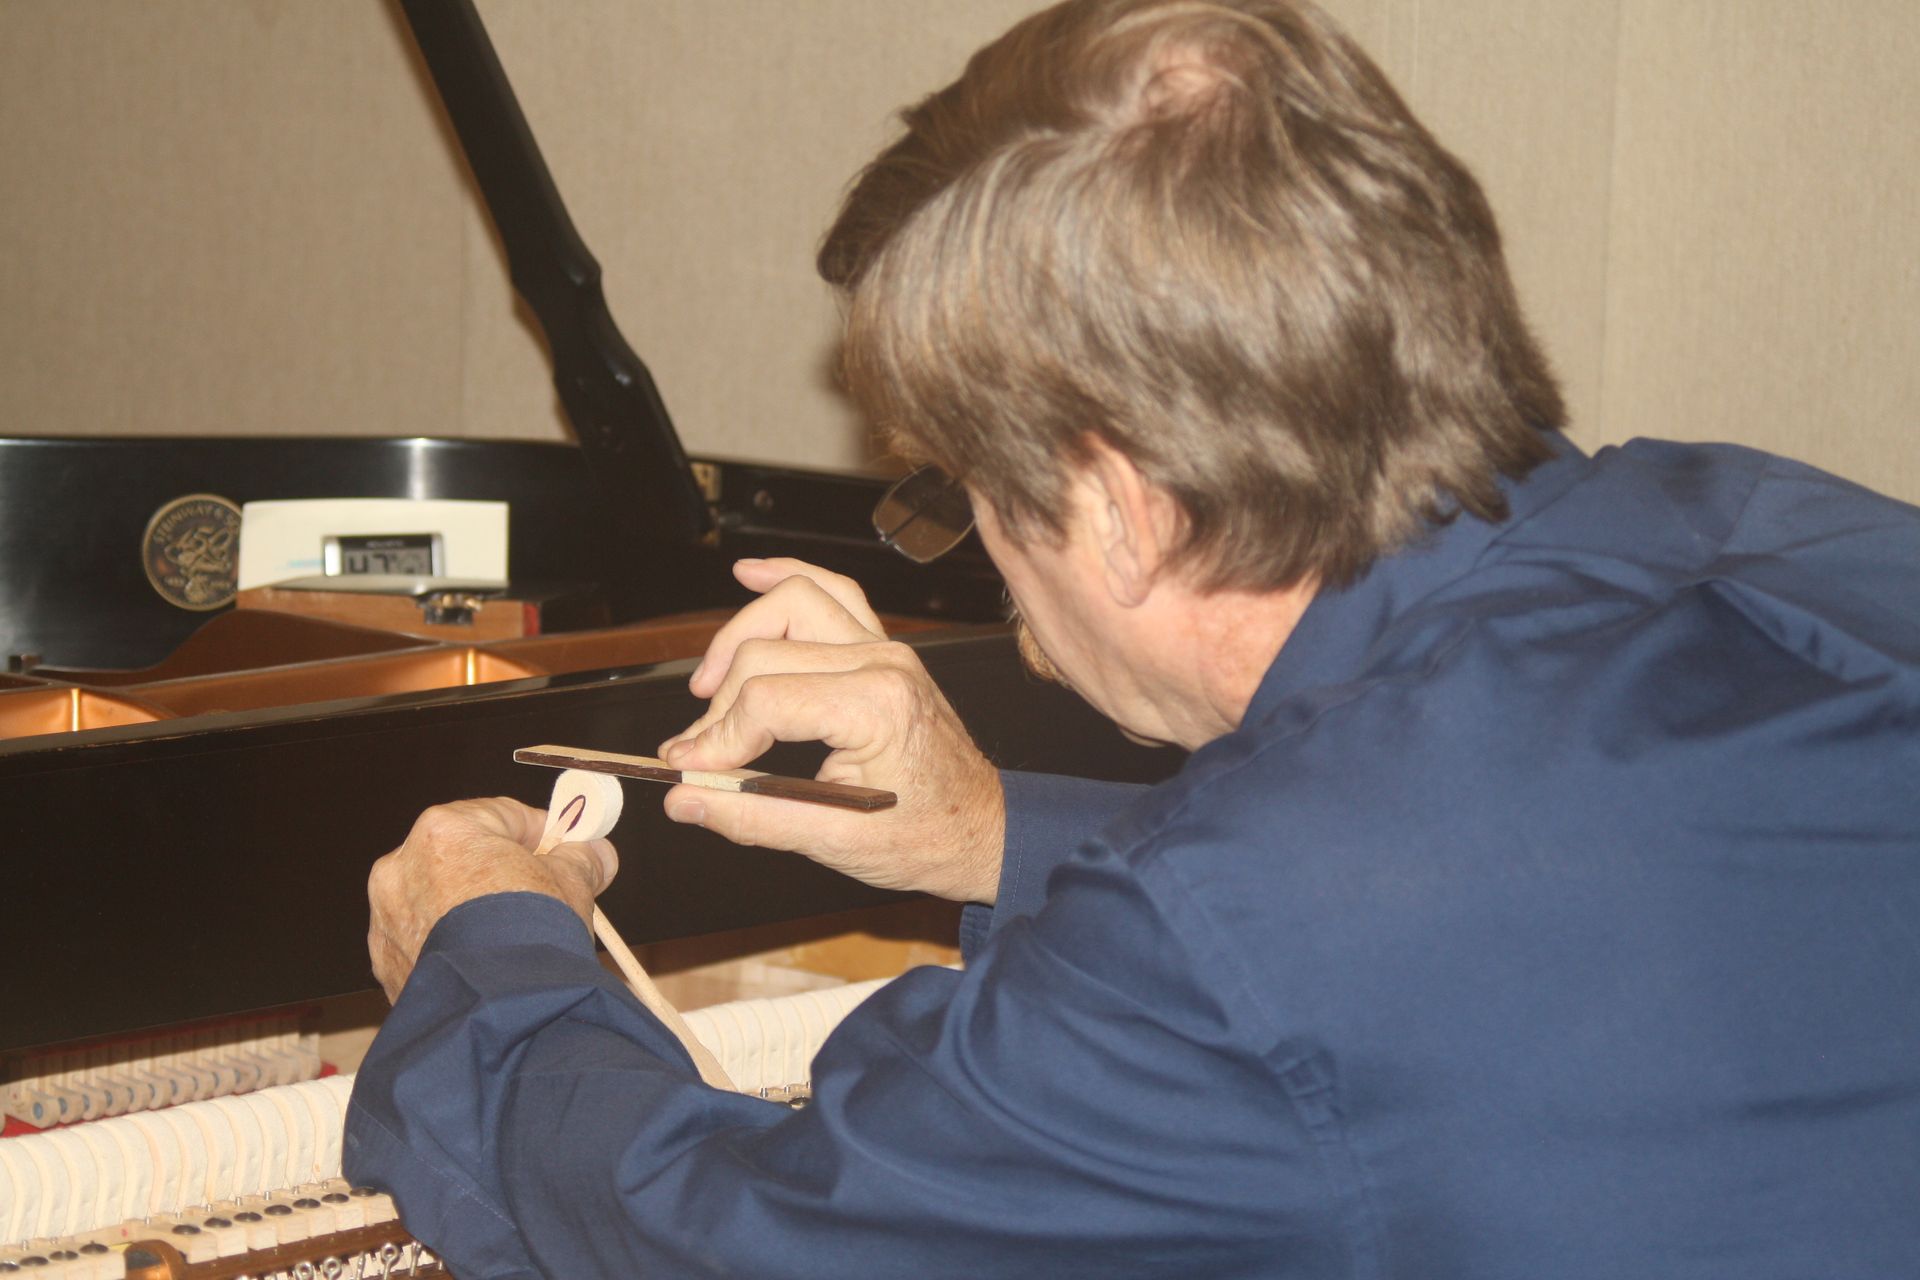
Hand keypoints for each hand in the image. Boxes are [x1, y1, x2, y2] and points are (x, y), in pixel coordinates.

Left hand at [366, 797, 616, 1001]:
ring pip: (438, 900)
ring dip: (470, 910)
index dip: (539, 833)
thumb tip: (595, 855)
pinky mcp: (386, 964)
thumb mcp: (572, 885)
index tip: (563, 848)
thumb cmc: (529, 935)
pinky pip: (423, 941)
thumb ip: (581, 860)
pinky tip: (484, 965)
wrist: (499, 1010)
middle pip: (463, 856)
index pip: (501, 815)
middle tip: (540, 893)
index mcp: (444, 830)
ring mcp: (388, 917)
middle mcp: (403, 866)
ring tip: (511, 938)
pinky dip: (450, 947)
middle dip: (500, 872)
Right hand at [658, 558, 1004, 902]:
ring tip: (706, 684)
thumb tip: (683, 798)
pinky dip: (788, 577)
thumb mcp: (834, 841)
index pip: (764, 701)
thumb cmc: (924, 835)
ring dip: (740, 634)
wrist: (981, 828)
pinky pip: (832, 592)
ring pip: (793, 602)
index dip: (715, 738)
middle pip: (765, 654)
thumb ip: (752, 816)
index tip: (687, 769)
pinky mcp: (881, 647)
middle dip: (718, 706)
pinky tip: (750, 574)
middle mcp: (882, 662)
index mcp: (876, 707)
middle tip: (693, 751)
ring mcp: (884, 647)